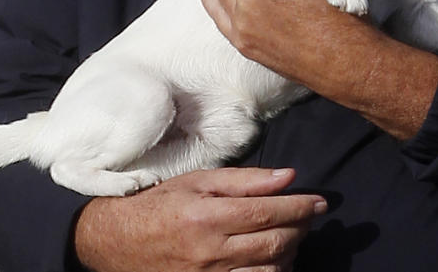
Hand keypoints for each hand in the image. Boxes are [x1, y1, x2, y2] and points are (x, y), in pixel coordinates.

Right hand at [73, 166, 325, 271]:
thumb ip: (246, 180)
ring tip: (293, 237)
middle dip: (301, 228)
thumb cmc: (160, 204)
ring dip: (290, 253)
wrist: (117, 241)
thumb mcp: (199, 180)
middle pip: (274, 243)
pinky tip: (275, 260)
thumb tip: (289, 176)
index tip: (320, 202)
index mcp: (208, 216)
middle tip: (309, 216)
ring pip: (268, 271)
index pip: (269, 212)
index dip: (301, 206)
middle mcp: (210, 251)